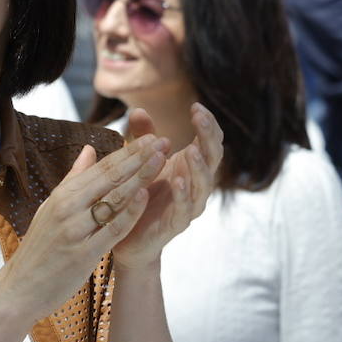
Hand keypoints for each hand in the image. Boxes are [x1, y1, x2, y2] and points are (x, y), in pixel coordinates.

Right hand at [0, 134, 169, 325]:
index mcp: (62, 195)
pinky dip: (129, 212)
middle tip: (163, 140)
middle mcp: (68, 208)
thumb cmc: (39, 249)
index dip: (128, 151)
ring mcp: (75, 230)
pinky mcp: (82, 254)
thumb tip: (90, 149)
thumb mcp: (52, 207)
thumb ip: (74, 179)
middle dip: (139, 157)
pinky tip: (146, 196)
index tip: (150, 137)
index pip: (101, 167)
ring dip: (139, 177)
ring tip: (161, 159)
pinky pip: (111, 229)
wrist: (20, 288)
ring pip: (113, 199)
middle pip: (109, 177)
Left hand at [110, 104, 222, 270]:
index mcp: (191, 166)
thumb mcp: (140, 162)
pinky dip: (183, 194)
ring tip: (192, 149)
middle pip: (211, 158)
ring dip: (199, 166)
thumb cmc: (141, 194)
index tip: (196, 106)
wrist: (129, 236)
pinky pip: (185, 208)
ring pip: (203, 184)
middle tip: (199, 117)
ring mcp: (189, 204)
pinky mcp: (176, 223)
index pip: (208, 141)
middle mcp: (196, 184)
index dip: (207, 124)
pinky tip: (178, 180)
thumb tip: (138, 110)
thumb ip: (142, 138)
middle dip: (208, 136)